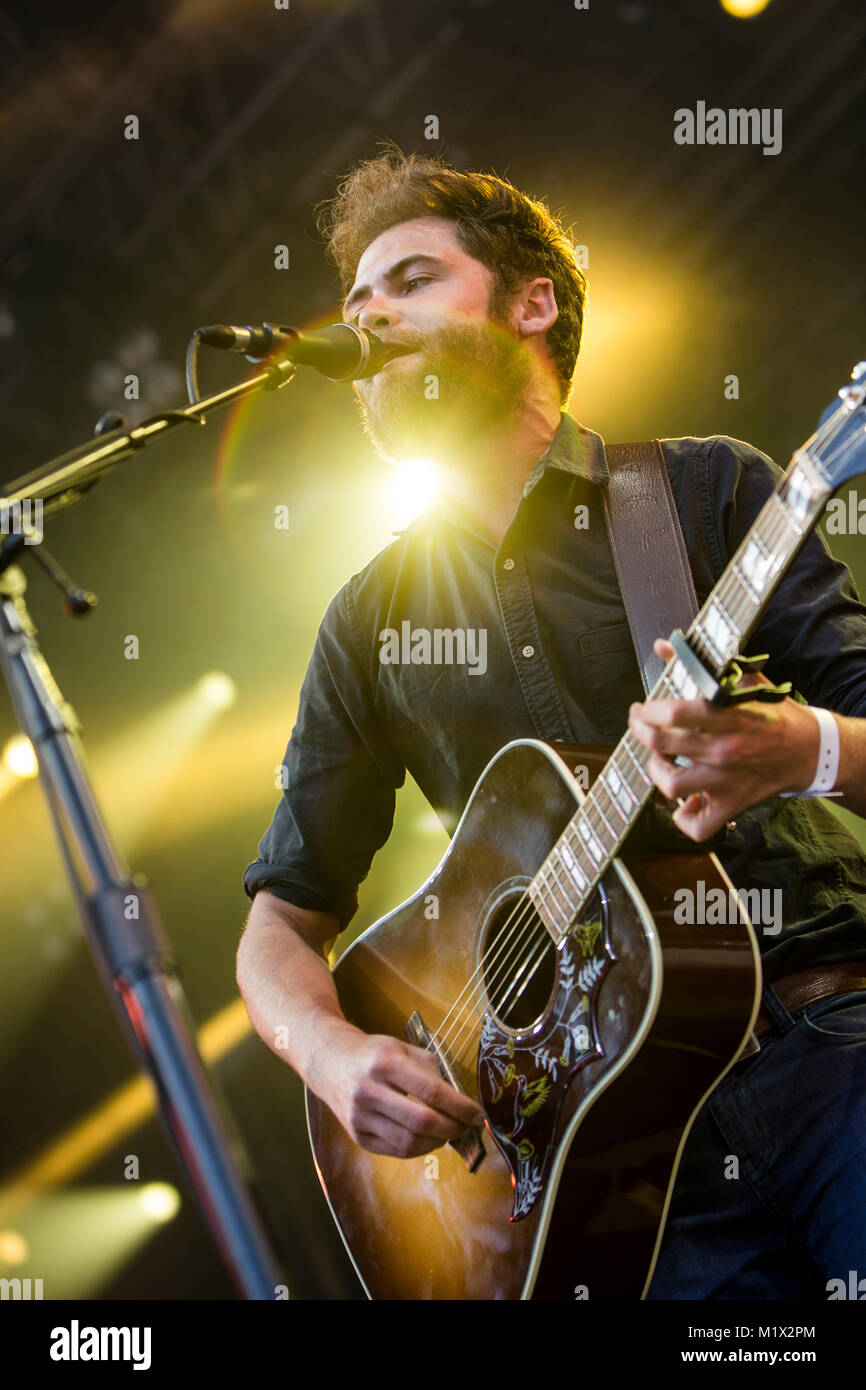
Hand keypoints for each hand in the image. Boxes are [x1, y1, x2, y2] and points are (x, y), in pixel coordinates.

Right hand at [322, 1024, 485, 1158]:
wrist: (330, 1062)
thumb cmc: (373, 1054)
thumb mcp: (403, 1049)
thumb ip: (431, 1072)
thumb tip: (459, 1102)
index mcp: (385, 1064)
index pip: (432, 1092)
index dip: (460, 1107)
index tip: (477, 1114)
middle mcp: (369, 1091)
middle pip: (422, 1122)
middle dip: (453, 1128)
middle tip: (466, 1126)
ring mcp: (360, 1117)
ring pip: (409, 1142)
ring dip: (438, 1142)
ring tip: (449, 1132)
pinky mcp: (357, 1136)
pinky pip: (396, 1151)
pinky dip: (419, 1149)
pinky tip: (428, 1138)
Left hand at [627, 638, 818, 841]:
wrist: (810, 751)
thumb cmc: (775, 715)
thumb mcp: (746, 681)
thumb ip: (701, 663)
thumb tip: (664, 646)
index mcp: (729, 717)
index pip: (674, 713)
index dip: (648, 711)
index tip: (642, 708)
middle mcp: (725, 750)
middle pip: (663, 745)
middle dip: (640, 732)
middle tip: (639, 725)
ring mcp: (727, 781)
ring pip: (672, 786)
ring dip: (656, 771)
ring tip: (659, 760)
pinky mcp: (732, 804)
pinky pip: (698, 825)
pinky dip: (684, 818)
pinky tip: (684, 801)